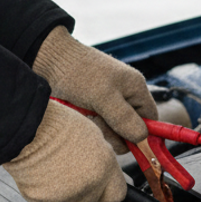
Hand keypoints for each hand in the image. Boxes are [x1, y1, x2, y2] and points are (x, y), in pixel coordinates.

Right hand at [3, 100, 126, 201]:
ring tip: (54, 164)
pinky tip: (42, 171)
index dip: (109, 188)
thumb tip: (106, 172)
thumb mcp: (92, 136)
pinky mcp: (43, 200)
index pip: (118, 194)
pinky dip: (46, 189)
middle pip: (93, 199)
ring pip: (71, 199)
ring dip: (66, 188)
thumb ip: (103, 160)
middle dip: (86, 188)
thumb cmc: (56, 124)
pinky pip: (49, 200)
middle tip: (72, 167)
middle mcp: (88, 185)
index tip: (105, 184)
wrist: (27, 128)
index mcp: (103, 167)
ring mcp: (65, 195)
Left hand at [32, 27, 157, 148]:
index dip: (142, 134)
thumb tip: (142, 137)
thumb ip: (123, 117)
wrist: (49, 59)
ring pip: (110, 130)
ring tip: (84, 115)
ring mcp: (107, 103)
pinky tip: (78, 115)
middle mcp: (124, 96)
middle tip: (96, 121)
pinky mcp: (92, 108)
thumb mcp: (102, 96)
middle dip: (113, 131)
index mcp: (135, 88)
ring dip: (97, 128)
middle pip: (129, 129)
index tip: (125, 142)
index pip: (150, 119)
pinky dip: (87, 124)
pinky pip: (96, 126)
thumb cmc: (78, 72)